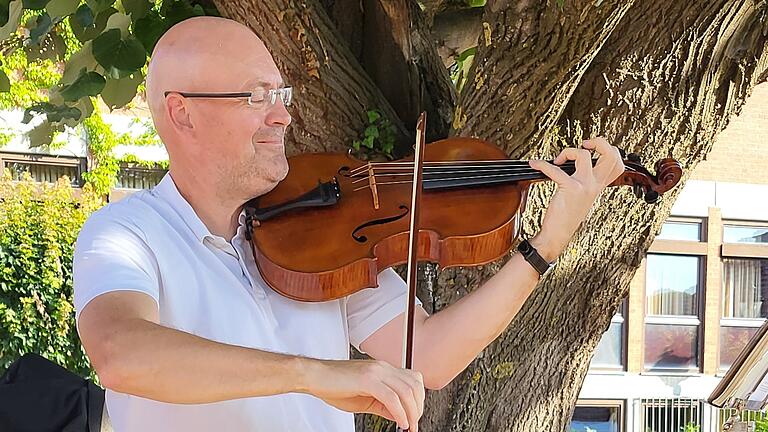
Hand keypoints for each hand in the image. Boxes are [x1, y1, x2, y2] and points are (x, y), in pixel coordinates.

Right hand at [302, 358, 424, 430]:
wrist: (314, 376)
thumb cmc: (335, 386)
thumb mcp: (365, 397)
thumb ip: (384, 404)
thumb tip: (400, 415)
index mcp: (383, 369)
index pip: (413, 381)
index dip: (419, 400)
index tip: (414, 417)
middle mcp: (383, 368)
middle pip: (414, 385)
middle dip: (418, 408)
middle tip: (413, 425)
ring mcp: (376, 372)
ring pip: (406, 391)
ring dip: (411, 412)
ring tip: (408, 426)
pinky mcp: (367, 380)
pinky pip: (391, 397)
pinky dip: (399, 412)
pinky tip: (400, 422)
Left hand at [527, 137, 624, 260]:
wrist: (557, 233)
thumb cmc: (565, 215)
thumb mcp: (580, 197)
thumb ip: (583, 181)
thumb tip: (572, 162)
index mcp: (599, 186)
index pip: (618, 164)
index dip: (609, 150)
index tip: (592, 148)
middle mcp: (595, 185)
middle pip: (611, 155)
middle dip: (599, 141)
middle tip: (584, 144)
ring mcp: (585, 186)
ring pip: (584, 154)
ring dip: (568, 151)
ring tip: (558, 160)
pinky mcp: (571, 188)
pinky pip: (556, 169)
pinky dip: (542, 164)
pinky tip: (535, 164)